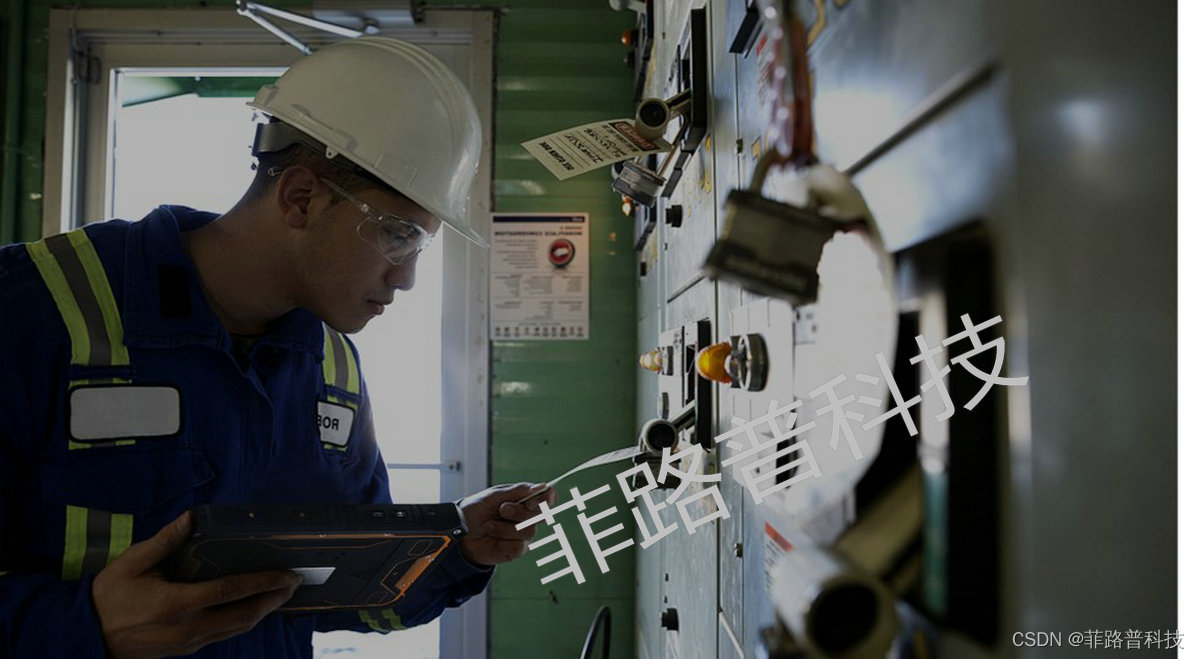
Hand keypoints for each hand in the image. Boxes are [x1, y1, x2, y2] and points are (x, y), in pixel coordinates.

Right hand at [91, 511, 302, 657]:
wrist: (85, 635)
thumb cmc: (108, 596)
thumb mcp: (132, 563)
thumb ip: (165, 540)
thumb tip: (191, 516)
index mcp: (176, 603)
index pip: (230, 592)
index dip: (262, 583)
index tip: (285, 574)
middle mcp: (188, 627)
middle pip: (242, 616)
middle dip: (273, 599)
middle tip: (294, 583)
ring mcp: (188, 642)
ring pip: (235, 629)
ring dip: (262, 612)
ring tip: (282, 595)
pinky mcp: (186, 649)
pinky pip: (223, 635)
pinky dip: (243, 621)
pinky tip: (254, 609)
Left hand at [457, 482, 557, 566]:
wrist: (459, 531)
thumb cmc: (476, 510)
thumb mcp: (495, 495)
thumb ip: (519, 491)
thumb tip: (542, 487)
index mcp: (524, 499)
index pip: (548, 497)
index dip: (546, 499)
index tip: (531, 502)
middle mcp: (527, 516)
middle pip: (542, 514)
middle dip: (520, 512)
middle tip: (502, 509)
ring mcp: (523, 534)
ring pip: (529, 531)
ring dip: (505, 527)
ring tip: (489, 525)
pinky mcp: (516, 550)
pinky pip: (520, 546)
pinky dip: (503, 540)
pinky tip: (492, 537)